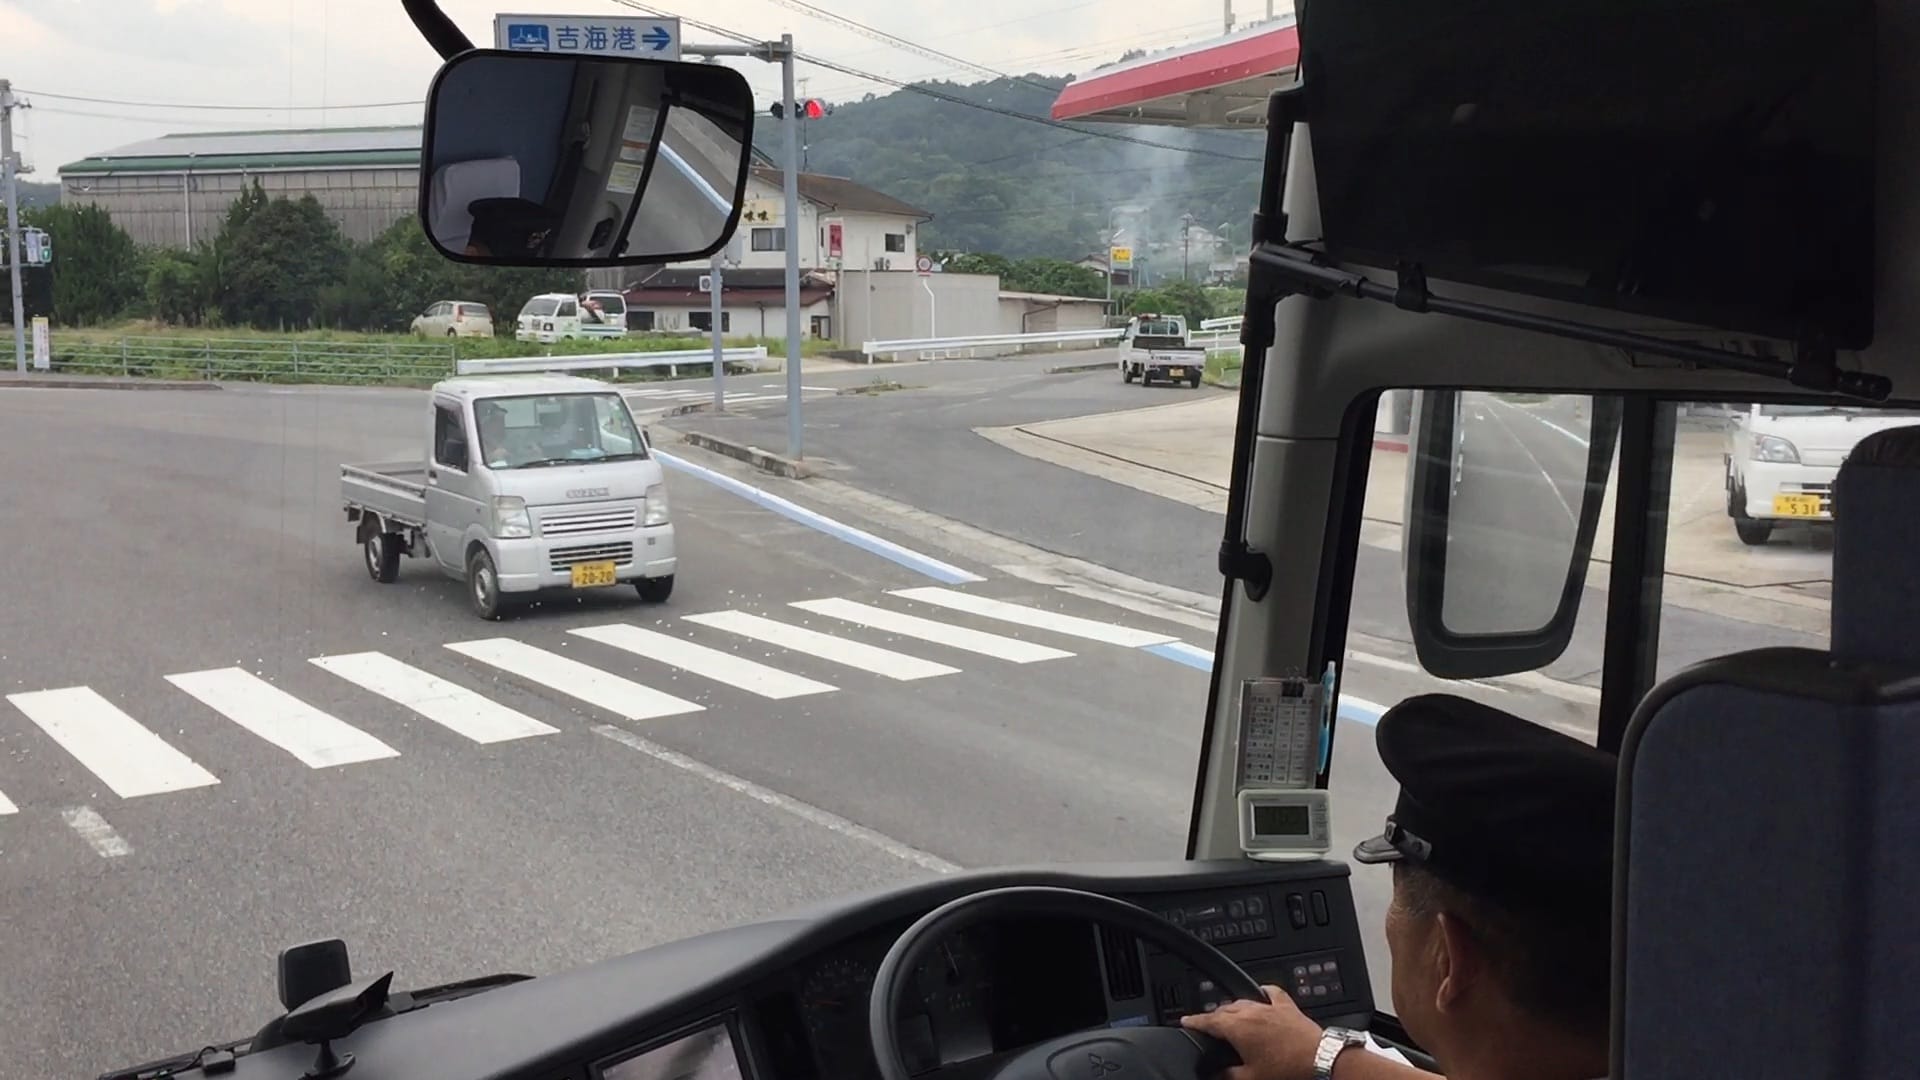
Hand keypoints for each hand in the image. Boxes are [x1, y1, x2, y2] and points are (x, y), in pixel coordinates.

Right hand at [1180, 985, 1323, 1079]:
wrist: (1321, 1061)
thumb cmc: (1288, 1070)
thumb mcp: (1251, 1078)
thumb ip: (1228, 1075)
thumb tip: (1216, 1074)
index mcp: (1238, 1028)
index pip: (1208, 1020)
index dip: (1194, 1021)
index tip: (1186, 1020)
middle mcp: (1252, 1012)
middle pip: (1223, 1009)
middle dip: (1212, 1016)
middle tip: (1207, 1026)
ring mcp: (1270, 1007)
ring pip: (1243, 1001)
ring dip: (1232, 1008)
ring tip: (1229, 1017)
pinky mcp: (1287, 1007)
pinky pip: (1270, 993)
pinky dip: (1262, 993)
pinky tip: (1261, 995)